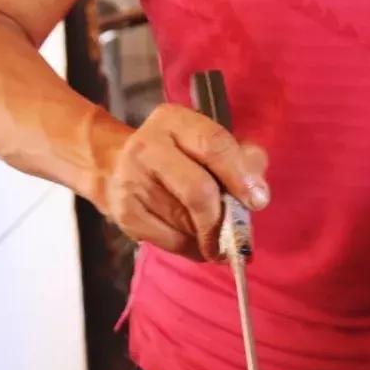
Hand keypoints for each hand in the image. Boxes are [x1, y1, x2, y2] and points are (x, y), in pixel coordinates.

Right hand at [98, 104, 269, 260]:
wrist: (111, 166)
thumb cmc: (175, 155)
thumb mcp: (204, 141)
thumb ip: (239, 157)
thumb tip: (258, 190)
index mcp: (173, 121)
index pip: (214, 144)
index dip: (240, 176)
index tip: (257, 200)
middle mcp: (147, 147)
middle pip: (198, 191)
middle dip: (223, 218)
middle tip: (237, 234)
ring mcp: (132, 182)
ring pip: (187, 223)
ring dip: (210, 235)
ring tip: (216, 235)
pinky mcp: (125, 214)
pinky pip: (172, 241)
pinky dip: (193, 247)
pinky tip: (196, 240)